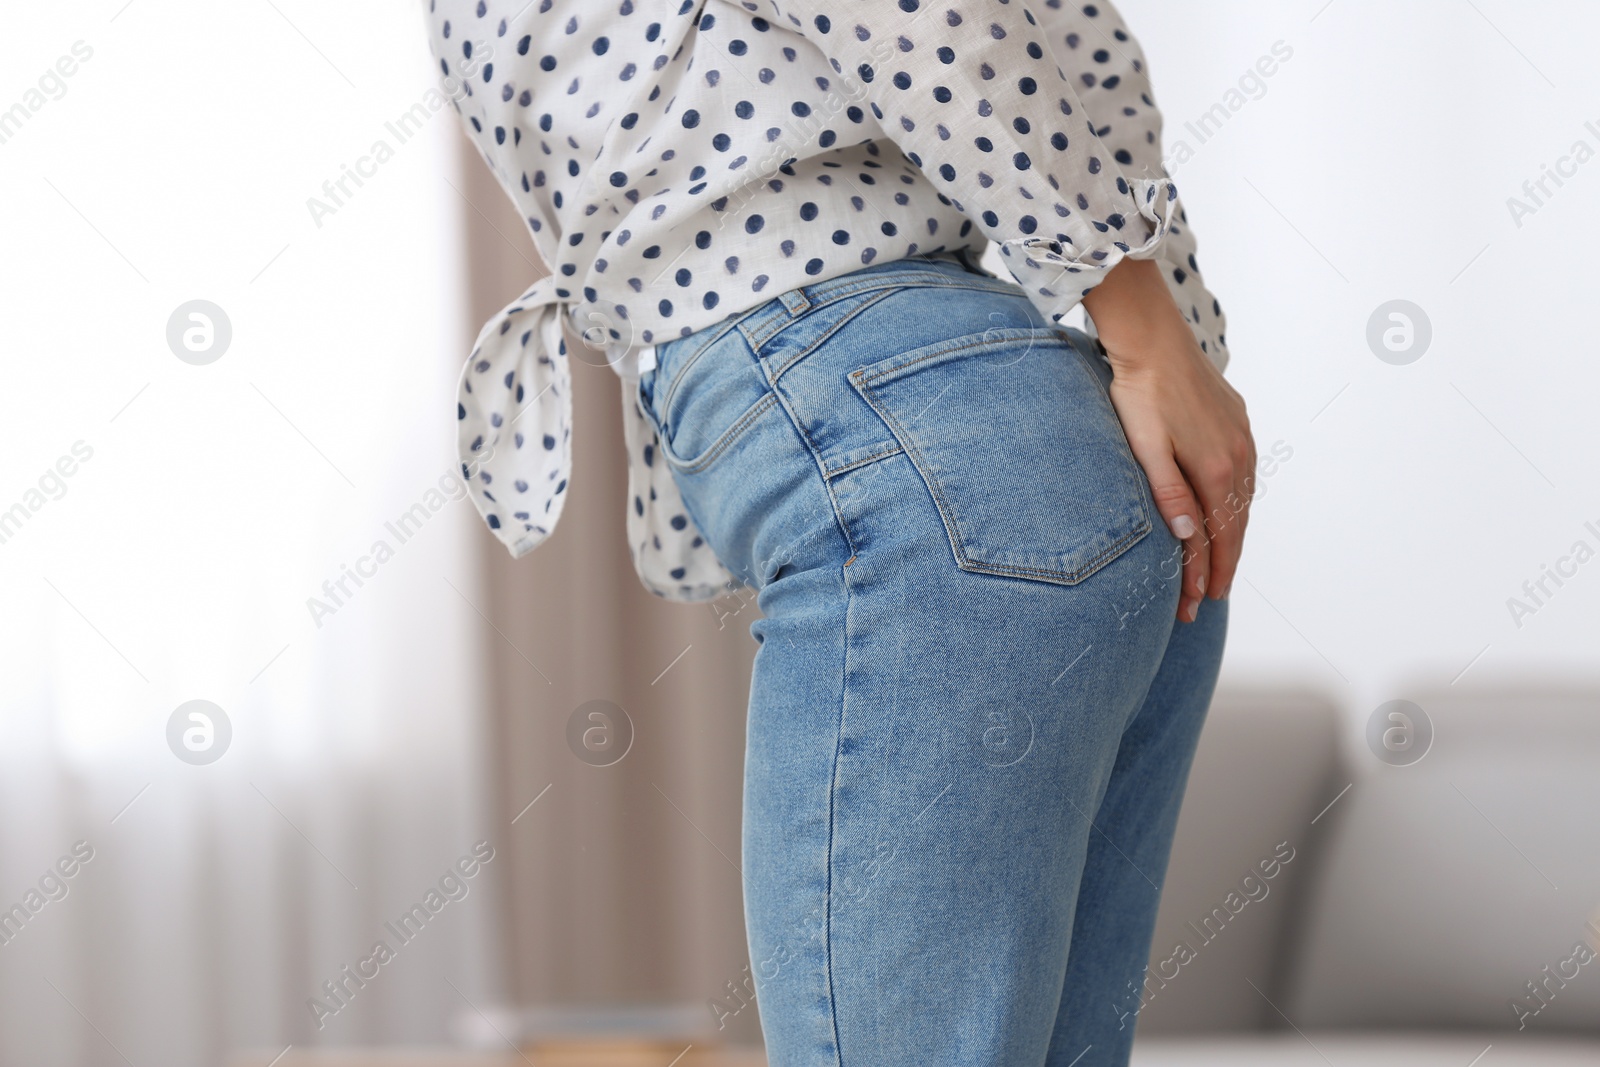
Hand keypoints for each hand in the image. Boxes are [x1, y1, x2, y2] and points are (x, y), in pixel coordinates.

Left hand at [1081, 258, 1254, 622]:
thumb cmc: (1140, 393)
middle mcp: (1238, 458)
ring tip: (1219, 565)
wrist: (1152, 339)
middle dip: (1222, 566)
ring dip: (1232, 536)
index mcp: (1216, 470)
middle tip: (1209, 598)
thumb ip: (1169, 494)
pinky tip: (1227, 511)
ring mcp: (1241, 438)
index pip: (1218, 538)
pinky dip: (1236, 503)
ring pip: (1242, 501)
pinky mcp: (1236, 422)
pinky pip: (1243, 475)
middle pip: (1235, 526)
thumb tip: (1187, 537)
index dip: (1210, 574)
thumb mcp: (1146, 449)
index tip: (1200, 603)